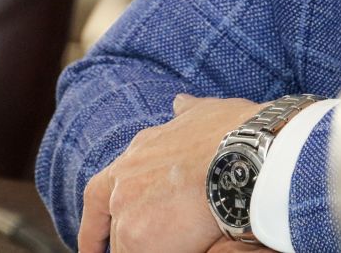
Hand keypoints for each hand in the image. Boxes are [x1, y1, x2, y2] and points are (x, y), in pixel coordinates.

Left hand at [77, 94, 261, 252]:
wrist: (245, 156)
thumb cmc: (235, 134)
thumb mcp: (205, 113)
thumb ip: (188, 112)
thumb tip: (180, 102)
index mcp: (138, 152)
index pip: (100, 191)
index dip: (96, 220)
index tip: (95, 241)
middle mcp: (125, 180)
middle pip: (117, 220)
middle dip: (130, 234)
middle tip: (147, 242)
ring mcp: (126, 209)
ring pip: (128, 242)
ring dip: (151, 243)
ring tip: (181, 241)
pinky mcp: (138, 238)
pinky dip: (164, 251)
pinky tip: (187, 249)